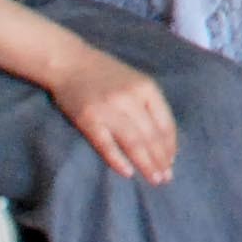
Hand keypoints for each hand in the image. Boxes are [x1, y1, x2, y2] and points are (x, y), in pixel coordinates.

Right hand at [50, 48, 177, 182]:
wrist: (70, 62)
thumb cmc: (106, 74)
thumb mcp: (135, 82)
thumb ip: (149, 104)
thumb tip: (163, 139)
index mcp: (146, 88)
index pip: (165, 122)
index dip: (170, 145)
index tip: (172, 162)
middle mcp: (130, 98)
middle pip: (151, 135)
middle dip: (161, 159)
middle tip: (165, 178)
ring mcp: (108, 109)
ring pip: (133, 142)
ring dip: (146, 163)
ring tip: (154, 179)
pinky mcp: (88, 119)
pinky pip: (106, 144)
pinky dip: (118, 160)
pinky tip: (128, 172)